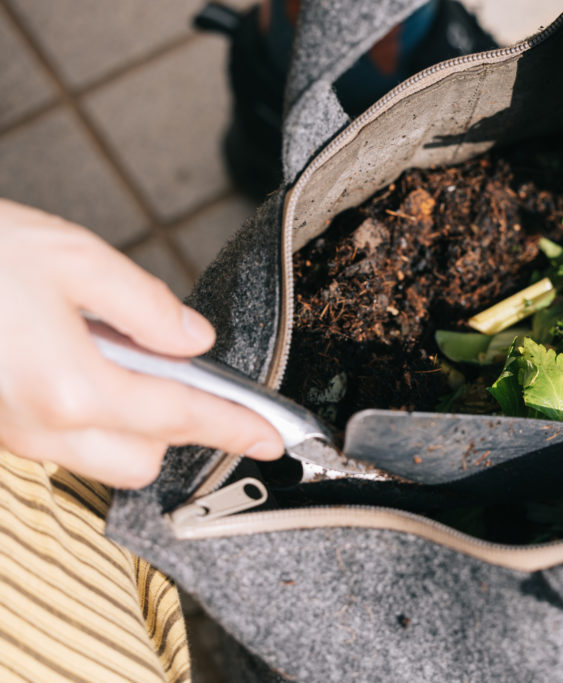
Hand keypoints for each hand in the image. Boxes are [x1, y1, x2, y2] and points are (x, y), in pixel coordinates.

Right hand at [0, 199, 283, 487]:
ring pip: (103, 457)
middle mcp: (39, 426)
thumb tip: (193, 340)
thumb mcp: (75, 258)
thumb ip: (148, 306)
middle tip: (187, 372)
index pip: (180, 418)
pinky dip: (95, 414)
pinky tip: (87, 361)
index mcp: (70, 386)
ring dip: (134, 422)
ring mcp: (10, 433)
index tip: (271, 437)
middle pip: (143, 458)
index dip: (235, 427)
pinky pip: (66, 441)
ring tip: (126, 356)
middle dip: (176, 424)